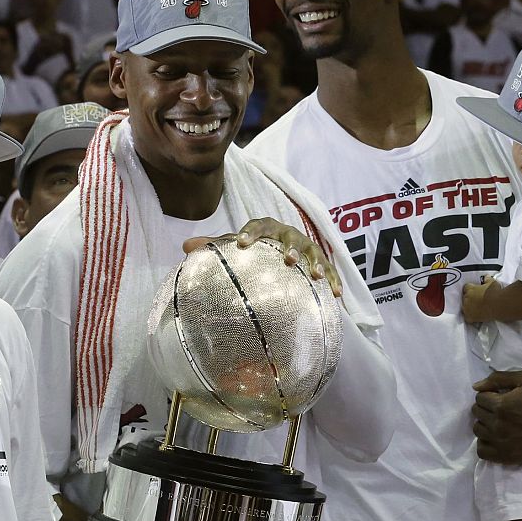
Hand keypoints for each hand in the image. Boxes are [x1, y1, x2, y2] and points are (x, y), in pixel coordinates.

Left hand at [183, 218, 341, 298]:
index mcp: (267, 227)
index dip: (250, 233)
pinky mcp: (321, 261)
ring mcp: (307, 246)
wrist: (281, 250)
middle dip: (291, 248)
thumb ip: (215, 246)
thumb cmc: (256, 249)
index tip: (242, 244)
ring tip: (315, 275)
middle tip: (288, 260)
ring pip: (313, 251)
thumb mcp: (236, 247)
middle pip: (291, 238)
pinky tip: (336, 295)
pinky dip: (334, 280)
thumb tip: (185, 246)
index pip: (259, 225)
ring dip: (315, 262)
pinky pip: (330, 269)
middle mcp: (289, 234)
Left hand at [460, 275, 494, 322]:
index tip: (475, 290)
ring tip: (477, 309)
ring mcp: (467, 308)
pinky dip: (471, 317)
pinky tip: (476, 317)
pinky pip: (467, 318)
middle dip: (469, 298)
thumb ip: (487, 279)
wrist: (498, 304)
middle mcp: (466, 298)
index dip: (471, 289)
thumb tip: (486, 277)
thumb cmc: (495, 292)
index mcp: (470, 289)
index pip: (466, 287)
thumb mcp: (492, 282)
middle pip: (464, 298)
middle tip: (477, 300)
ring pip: (464, 308)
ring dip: (469, 307)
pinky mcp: (470, 317)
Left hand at [472, 369, 521, 464]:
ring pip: (478, 431)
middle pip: (477, 414)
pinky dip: (485, 443)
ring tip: (499, 422)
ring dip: (485, 424)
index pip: (480, 398)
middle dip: (486, 408)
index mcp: (501, 406)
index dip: (489, 394)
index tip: (500, 396)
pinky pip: (482, 452)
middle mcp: (498, 426)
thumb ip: (499, 378)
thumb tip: (476, 386)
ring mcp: (501, 443)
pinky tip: (495, 437)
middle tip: (501, 408)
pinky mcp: (507, 457)